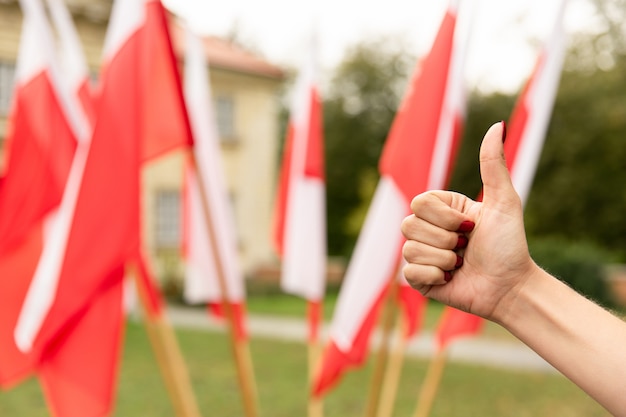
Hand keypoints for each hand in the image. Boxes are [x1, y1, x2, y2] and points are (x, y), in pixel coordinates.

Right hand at [401, 122, 537, 321]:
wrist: (510, 287)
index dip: (444, 217)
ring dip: (443, 260)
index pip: (419, 202)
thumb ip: (493, 164)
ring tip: (461, 265)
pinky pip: (409, 273)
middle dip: (445, 240)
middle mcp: (428, 230)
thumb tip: (497, 125)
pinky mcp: (419, 279)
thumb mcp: (503, 201)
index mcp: (442, 209)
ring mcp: (421, 255)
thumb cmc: (510, 245)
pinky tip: (451, 280)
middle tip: (466, 247)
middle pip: (408, 225)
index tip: (470, 226)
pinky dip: (434, 277)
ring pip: (409, 249)